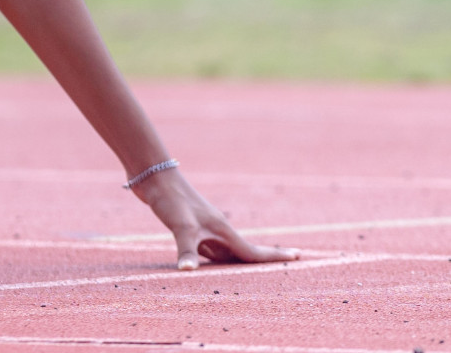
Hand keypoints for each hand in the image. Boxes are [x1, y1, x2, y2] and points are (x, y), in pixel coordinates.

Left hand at [131, 168, 298, 270]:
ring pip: (227, 252)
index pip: (252, 251)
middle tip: (289, 264)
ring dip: (240, 262)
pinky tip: (211, 265)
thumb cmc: (170, 199)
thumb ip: (186, 250)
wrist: (153, 177)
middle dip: (265, 260)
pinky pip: (210, 249)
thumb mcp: (180, 226)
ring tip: (255, 273)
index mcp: (222, 231)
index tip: (298, 256)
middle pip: (245, 252)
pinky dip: (217, 259)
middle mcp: (217, 230)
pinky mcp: (190, 227)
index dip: (274, 256)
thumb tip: (187, 273)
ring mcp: (204, 228)